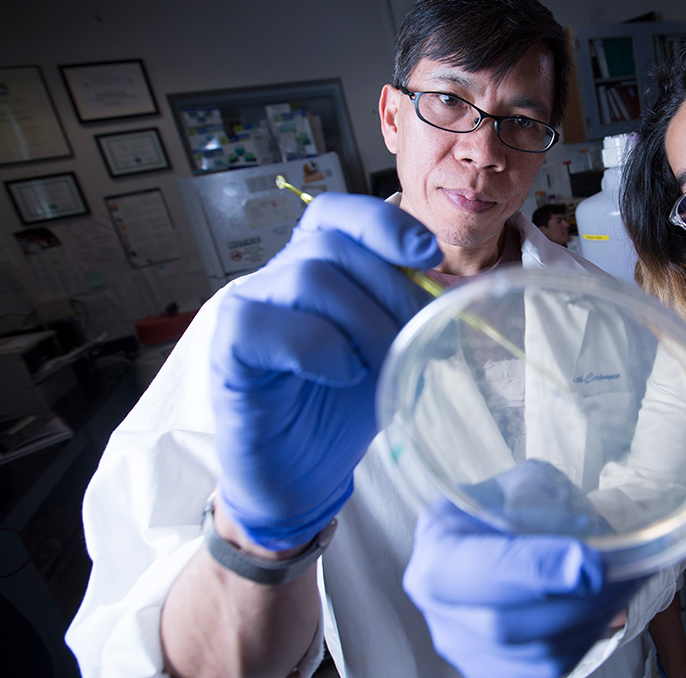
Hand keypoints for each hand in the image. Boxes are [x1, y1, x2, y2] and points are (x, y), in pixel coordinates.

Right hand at [212, 194, 441, 549]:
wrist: (303, 472)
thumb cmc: (343, 405)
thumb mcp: (392, 350)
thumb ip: (413, 314)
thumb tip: (456, 298)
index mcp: (317, 264)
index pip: (340, 212)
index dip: (384, 224)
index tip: (428, 255)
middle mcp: (279, 276)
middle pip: (335, 246)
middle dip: (391, 291)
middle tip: (415, 338)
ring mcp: (250, 307)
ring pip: (309, 278)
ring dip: (361, 323)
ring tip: (376, 366)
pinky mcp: (229, 347)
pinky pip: (268, 324)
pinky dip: (319, 347)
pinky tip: (342, 375)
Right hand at [404, 462, 645, 677]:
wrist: (499, 539)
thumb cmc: (508, 506)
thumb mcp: (518, 483)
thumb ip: (539, 498)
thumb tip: (583, 528)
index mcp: (436, 553)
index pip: (478, 570)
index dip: (535, 569)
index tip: (588, 561)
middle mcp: (440, 611)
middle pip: (505, 625)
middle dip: (573, 602)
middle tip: (619, 574)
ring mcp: (466, 649)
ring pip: (535, 654)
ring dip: (590, 621)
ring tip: (624, 584)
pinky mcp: (498, 671)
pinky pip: (550, 667)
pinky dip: (588, 637)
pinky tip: (608, 606)